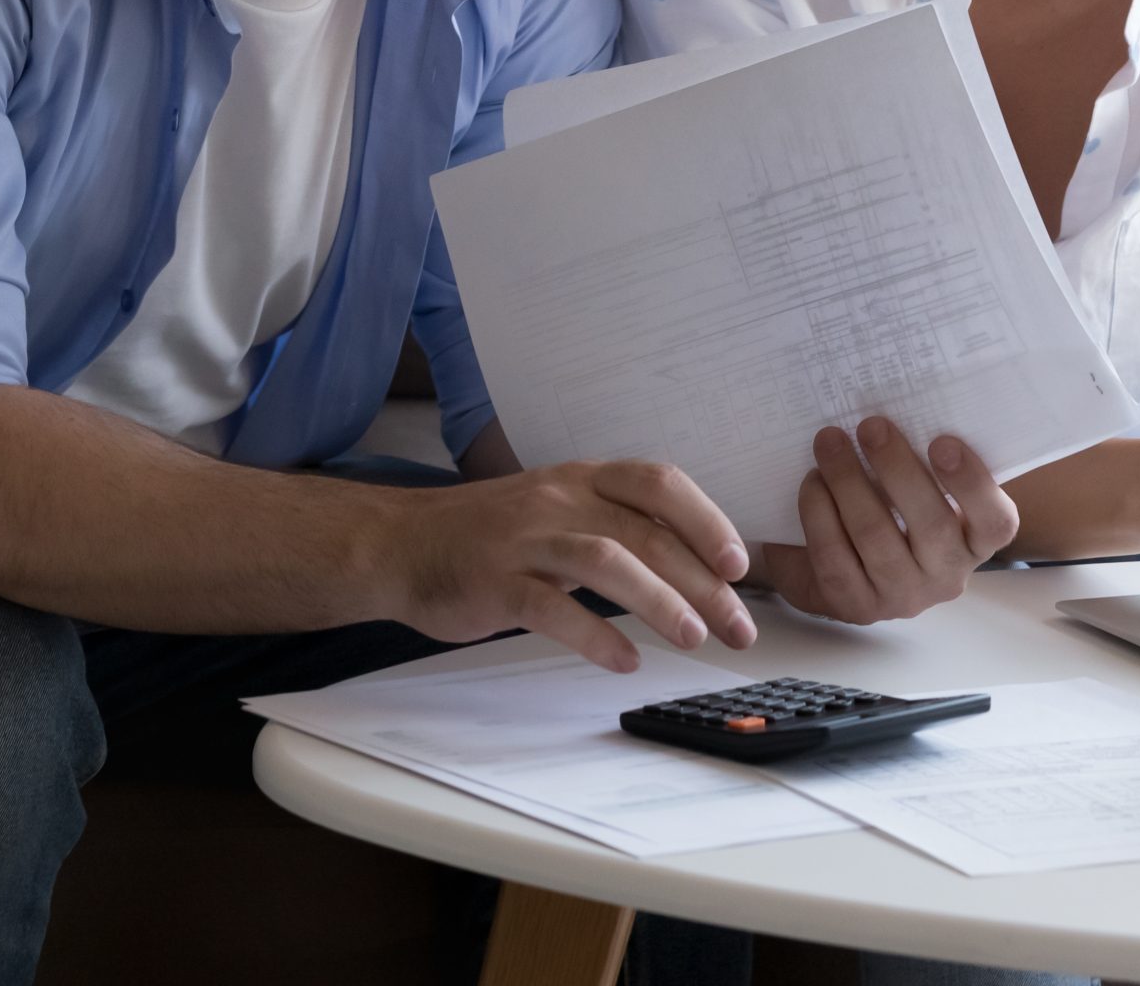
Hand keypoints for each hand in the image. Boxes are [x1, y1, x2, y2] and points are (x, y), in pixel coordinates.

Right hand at [378, 459, 758, 672]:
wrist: (400, 544)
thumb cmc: (489, 535)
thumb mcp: (558, 510)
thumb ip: (616, 526)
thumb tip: (692, 564)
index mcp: (583, 479)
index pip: (659, 484)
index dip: (706, 520)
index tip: (739, 564)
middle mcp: (560, 499)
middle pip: (646, 533)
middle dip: (702, 583)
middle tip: (738, 626)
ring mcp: (526, 539)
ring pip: (606, 559)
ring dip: (658, 600)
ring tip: (693, 639)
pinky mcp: (495, 581)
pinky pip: (552, 606)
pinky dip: (593, 635)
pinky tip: (622, 661)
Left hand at [762, 418, 1021, 624]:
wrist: (843, 570)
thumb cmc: (893, 511)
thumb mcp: (920, 489)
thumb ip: (923, 459)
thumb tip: (902, 400)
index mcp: (976, 541)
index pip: (996, 522)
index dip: (973, 484)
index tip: (942, 442)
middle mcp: (947, 575)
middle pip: (930, 525)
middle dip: (896, 469)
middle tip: (870, 425)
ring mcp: (901, 597)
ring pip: (876, 537)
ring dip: (848, 482)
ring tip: (829, 442)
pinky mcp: (855, 606)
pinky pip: (835, 556)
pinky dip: (819, 513)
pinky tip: (812, 482)